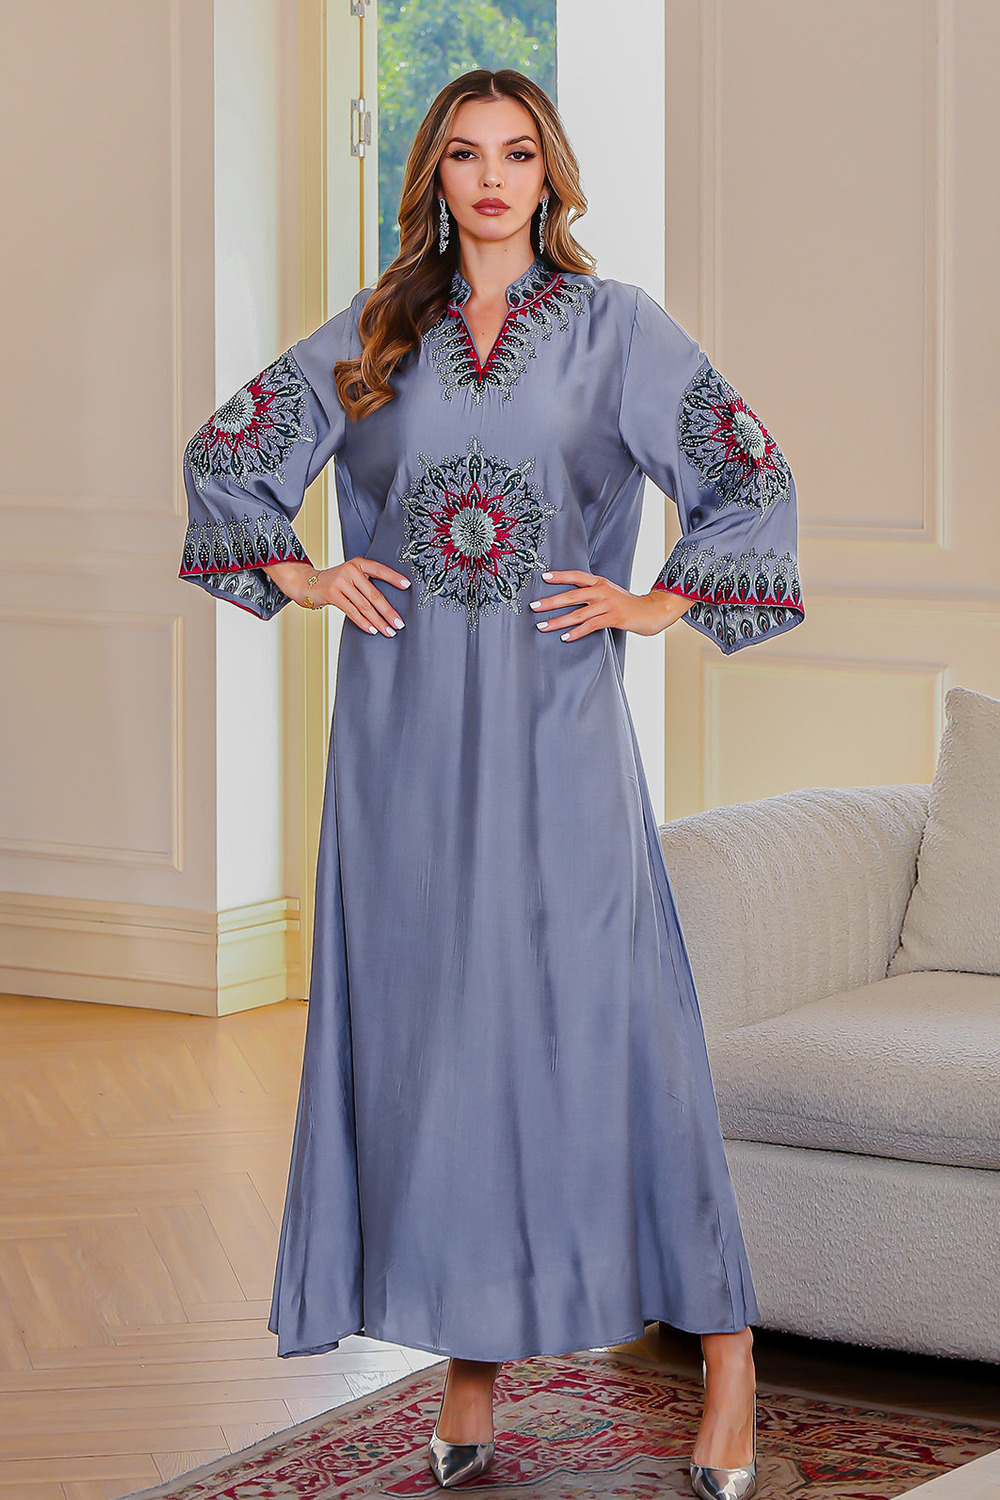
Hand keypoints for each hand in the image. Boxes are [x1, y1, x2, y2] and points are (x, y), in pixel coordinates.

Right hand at [262, 557, 410, 635]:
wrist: (306, 583)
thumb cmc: (334, 582)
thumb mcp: (350, 576)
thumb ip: (366, 582)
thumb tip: (388, 603)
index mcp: (358, 563)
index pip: (380, 569)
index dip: (394, 577)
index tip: (407, 586)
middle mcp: (350, 570)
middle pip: (374, 594)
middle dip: (388, 611)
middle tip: (400, 623)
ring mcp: (341, 582)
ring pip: (365, 606)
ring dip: (378, 621)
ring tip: (389, 631)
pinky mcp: (332, 594)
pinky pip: (352, 611)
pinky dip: (363, 622)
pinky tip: (372, 630)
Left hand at [528, 570, 695, 640]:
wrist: (651, 611)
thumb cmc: (626, 603)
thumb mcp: (609, 592)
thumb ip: (591, 592)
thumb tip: (568, 597)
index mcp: (600, 582)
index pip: (576, 576)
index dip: (560, 576)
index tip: (543, 577)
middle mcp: (602, 591)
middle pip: (572, 595)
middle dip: (551, 601)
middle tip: (534, 606)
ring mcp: (608, 605)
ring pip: (578, 613)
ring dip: (558, 621)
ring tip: (543, 626)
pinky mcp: (613, 618)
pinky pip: (591, 626)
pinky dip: (577, 632)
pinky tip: (565, 637)